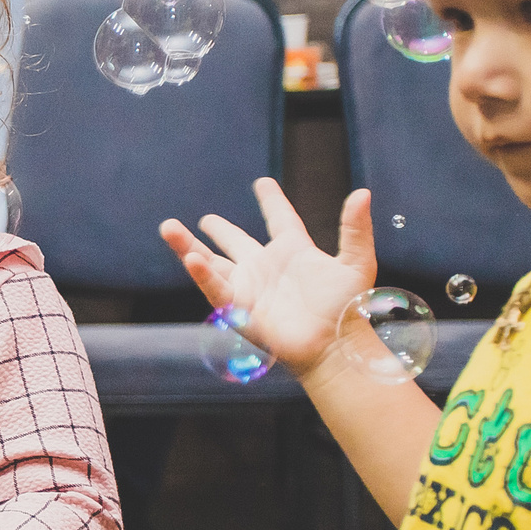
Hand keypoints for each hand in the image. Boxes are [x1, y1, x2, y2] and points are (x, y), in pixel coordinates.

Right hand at [158, 178, 377, 376]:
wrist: (336, 345)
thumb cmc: (349, 309)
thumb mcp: (356, 262)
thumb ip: (355, 228)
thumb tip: (363, 193)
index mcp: (294, 252)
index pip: (280, 219)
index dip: (271, 201)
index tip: (262, 184)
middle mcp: (267, 268)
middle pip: (234, 243)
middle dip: (217, 230)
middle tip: (205, 219)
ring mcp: (250, 288)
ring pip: (211, 263)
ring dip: (188, 246)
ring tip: (168, 227)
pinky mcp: (239, 309)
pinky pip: (215, 288)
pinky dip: (201, 274)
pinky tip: (191, 258)